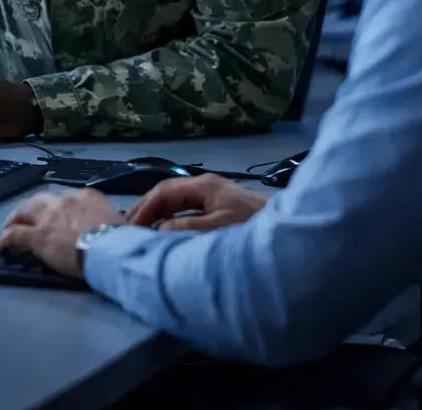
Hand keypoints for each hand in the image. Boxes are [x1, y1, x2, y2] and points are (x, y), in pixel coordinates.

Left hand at [0, 189, 121, 277]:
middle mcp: (63, 201)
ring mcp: (48, 217)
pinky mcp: (36, 235)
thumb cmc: (119, 238)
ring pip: (24, 211)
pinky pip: (15, 234)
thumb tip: (105, 228)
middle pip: (40, 200)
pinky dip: (5, 239)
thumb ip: (104, 219)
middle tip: (25, 217)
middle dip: (31, 208)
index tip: (58, 216)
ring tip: (9, 226)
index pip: (67, 198)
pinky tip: (1, 246)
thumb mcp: (116, 220)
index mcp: (85, 196)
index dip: (59, 208)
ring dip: (16, 218)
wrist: (108, 247)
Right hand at [123, 174, 267, 231]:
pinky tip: (169, 235)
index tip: (129, 225)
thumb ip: (186, 229)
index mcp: (204, 185)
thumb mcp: (218, 229)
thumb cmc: (253, 227)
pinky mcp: (223, 209)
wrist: (292, 232)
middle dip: (148, 211)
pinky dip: (174, 222)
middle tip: (129, 230)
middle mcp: (207, 186)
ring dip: (160, 217)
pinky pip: (190, 212)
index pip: (163, 191)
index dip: (144, 207)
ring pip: (178, 204)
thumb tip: (158, 230)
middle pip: (168, 195)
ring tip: (144, 234)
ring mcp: (216, 196)